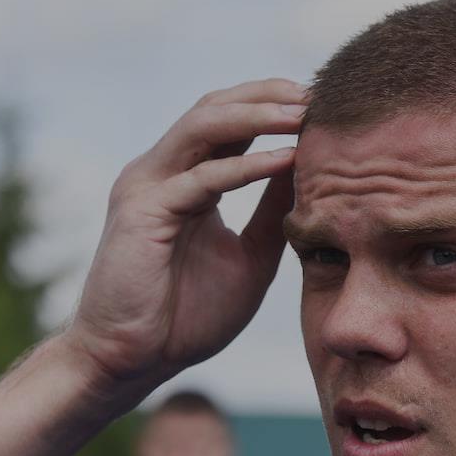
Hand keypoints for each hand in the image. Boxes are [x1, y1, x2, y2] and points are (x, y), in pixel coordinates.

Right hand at [63, 78, 304, 391]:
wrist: (132, 360)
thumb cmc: (186, 316)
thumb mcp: (250, 256)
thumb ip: (274, 214)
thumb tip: (310, 174)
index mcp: (185, 179)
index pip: (230, 122)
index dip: (273, 107)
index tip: (323, 108)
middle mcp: (161, 172)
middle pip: (215, 107)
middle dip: (268, 96)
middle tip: (317, 96)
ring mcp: (147, 186)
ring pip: (204, 126)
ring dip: (257, 115)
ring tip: (304, 113)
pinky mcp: (141, 211)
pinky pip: (201, 178)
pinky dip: (246, 166)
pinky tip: (285, 160)